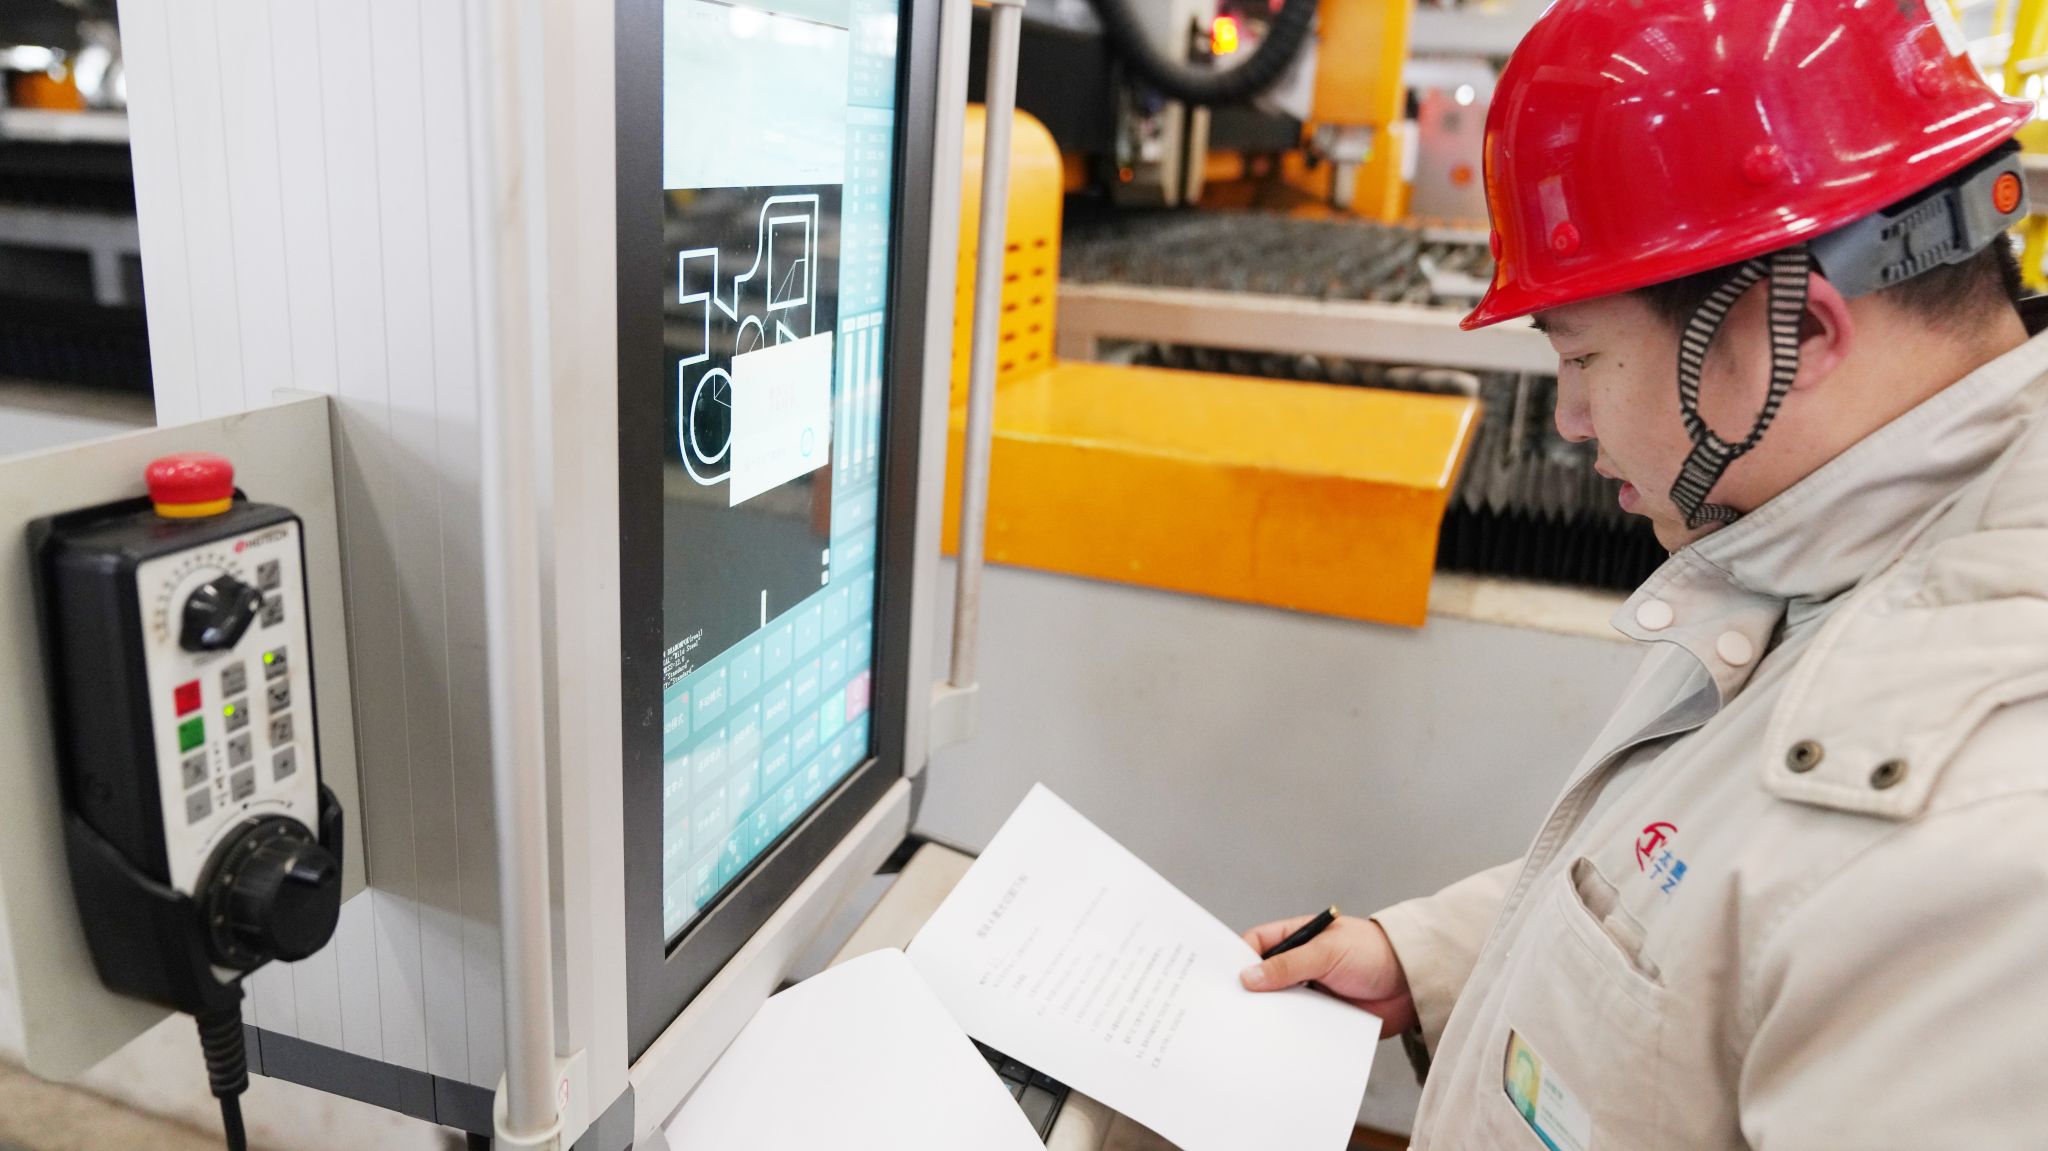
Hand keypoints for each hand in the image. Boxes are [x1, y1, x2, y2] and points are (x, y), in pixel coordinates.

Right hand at [1239, 914, 1416, 1038]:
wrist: (1414, 983)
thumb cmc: (1374, 952)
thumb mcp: (1327, 952)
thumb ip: (1288, 965)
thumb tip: (1248, 976)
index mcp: (1296, 938)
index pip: (1256, 944)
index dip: (1238, 959)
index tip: (1224, 978)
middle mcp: (1299, 965)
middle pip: (1263, 978)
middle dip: (1250, 992)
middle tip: (1231, 1009)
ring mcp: (1310, 992)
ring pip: (1279, 1005)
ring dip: (1269, 1016)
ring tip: (1250, 1031)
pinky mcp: (1322, 1017)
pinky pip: (1299, 1027)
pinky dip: (1289, 1034)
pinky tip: (1278, 1044)